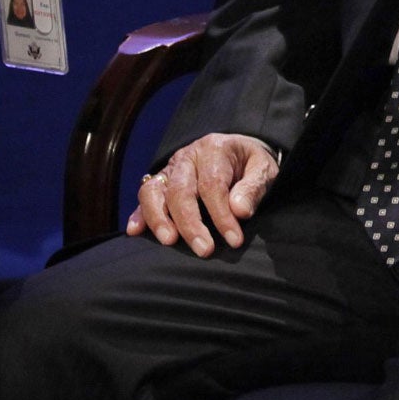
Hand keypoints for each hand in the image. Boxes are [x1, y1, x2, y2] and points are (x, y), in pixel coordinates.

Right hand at [126, 133, 278, 255]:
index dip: (222, 215)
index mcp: (214, 148)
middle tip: (205, 250)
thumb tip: (239, 211)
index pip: (212, 185)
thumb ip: (253, 188)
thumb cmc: (252, 163)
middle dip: (191, 224)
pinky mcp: (160, 182)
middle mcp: (187, 157)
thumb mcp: (264, 169)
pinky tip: (135, 231)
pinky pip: (144, 196)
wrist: (238, 150)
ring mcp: (170, 169)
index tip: (234, 240)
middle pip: (180, 190)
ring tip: (169, 241)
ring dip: (159, 218)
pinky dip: (138, 213)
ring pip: (154, 191)